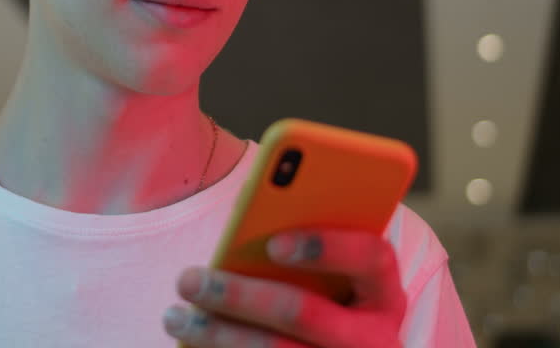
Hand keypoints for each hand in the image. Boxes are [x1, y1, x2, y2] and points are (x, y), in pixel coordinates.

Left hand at [163, 229, 405, 346]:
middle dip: (239, 295)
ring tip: (175, 317)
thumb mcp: (337, 281)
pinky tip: (193, 344)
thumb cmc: (332, 303)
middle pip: (304, 313)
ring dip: (216, 336)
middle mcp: (375, 338)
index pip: (371, 258)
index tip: (273, 244)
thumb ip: (308, 253)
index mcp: (384, 294)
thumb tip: (248, 223)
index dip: (326, 247)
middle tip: (188, 279)